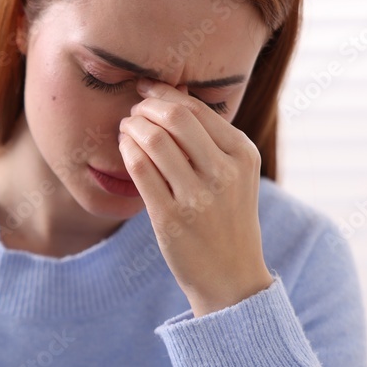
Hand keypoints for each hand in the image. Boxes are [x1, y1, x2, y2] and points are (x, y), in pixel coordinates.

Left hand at [117, 79, 272, 316]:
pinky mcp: (171, 218)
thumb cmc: (226, 218)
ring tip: (126, 128)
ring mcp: (197, 197)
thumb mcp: (234, 174)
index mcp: (242, 155)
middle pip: (174, 119)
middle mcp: (224, 173)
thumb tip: (175, 90)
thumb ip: (209, 135)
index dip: (163, 94)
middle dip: (145, 108)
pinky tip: (124, 149)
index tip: (145, 90)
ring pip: (153, 141)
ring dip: (131, 128)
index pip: (196, 109)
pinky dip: (127, 152)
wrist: (231, 276)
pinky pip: (140, 170)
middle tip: (133, 111)